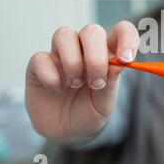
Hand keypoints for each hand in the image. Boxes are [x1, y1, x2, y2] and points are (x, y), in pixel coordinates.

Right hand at [25, 21, 139, 142]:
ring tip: (75, 84)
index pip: (121, 30)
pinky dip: (50, 76)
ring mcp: (60, 54)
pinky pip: (40, 57)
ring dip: (72, 62)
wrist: (66, 132)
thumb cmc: (90, 111)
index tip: (126, 58)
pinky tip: (55, 89)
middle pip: (91, 31)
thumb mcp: (106, 102)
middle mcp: (84, 48)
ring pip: (63, 34)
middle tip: (96, 82)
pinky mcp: (38, 65)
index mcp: (107, 53)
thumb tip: (119, 62)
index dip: (126, 37)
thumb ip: (112, 81)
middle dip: (95, 56)